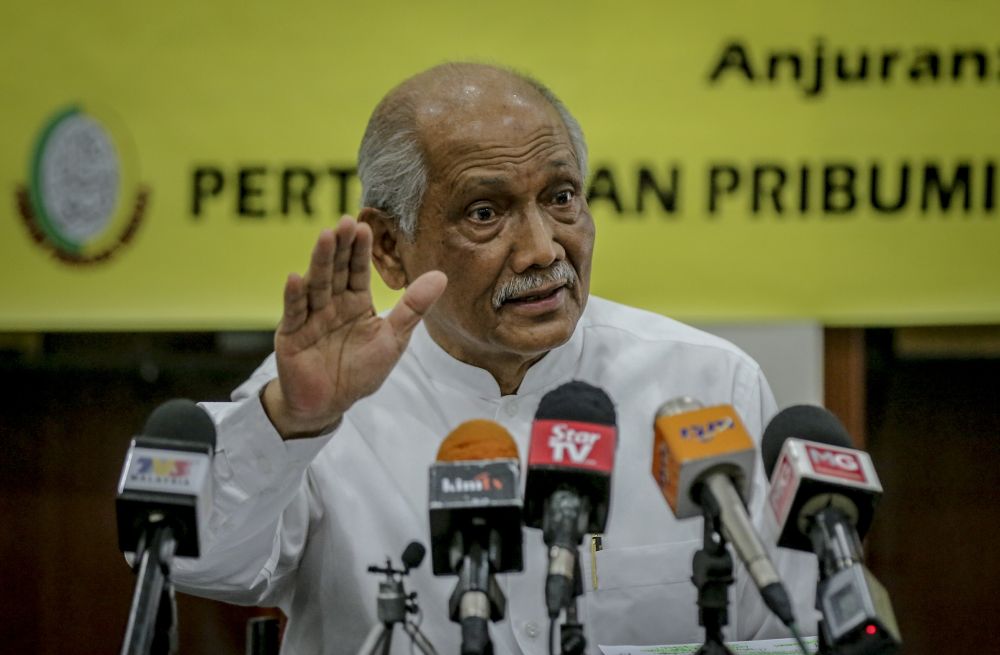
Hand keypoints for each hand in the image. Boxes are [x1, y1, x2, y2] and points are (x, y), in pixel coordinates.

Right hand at [262, 216, 446, 438]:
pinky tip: (296, 278)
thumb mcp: (393, 338)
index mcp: (355, 302)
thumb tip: (441, 276)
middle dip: (340, 247)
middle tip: (344, 222)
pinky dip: (294, 297)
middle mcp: (331, 304)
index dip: (360, 251)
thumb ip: (414, 307)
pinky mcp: (291, 335)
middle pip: (335, 271)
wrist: (330, 403)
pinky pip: (294, 313)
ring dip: (320, 261)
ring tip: (325, 237)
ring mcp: (309, 317)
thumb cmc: (360, 370)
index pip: (357, 271)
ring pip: (316, 285)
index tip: (364, 227)